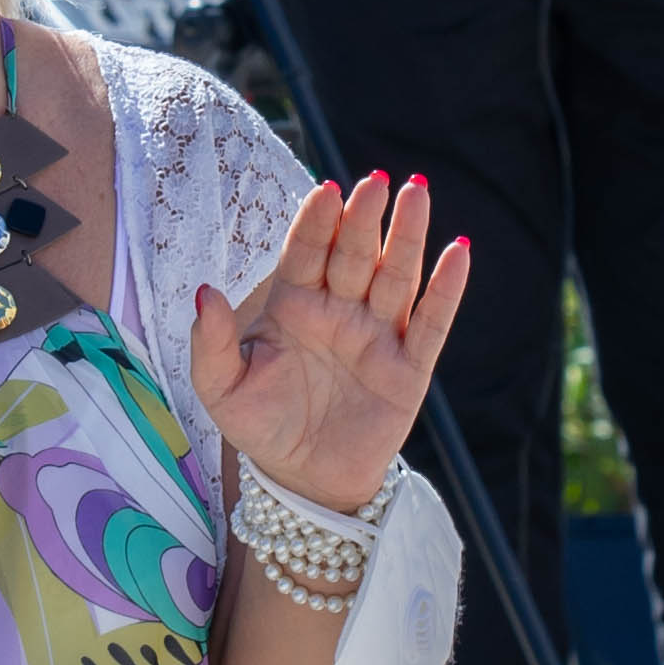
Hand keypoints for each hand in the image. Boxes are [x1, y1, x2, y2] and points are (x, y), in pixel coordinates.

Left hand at [191, 167, 469, 519]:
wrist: (302, 481)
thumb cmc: (261, 426)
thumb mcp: (221, 389)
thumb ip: (209, 343)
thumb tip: (205, 292)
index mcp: (294, 306)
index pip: (307, 252)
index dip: (317, 222)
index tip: (327, 191)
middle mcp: (338, 311)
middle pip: (353, 255)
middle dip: (363, 219)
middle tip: (374, 184)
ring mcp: (376, 336)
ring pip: (395, 277)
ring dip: (407, 238)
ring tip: (417, 194)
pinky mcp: (408, 368)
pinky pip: (430, 324)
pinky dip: (445, 290)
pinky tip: (458, 252)